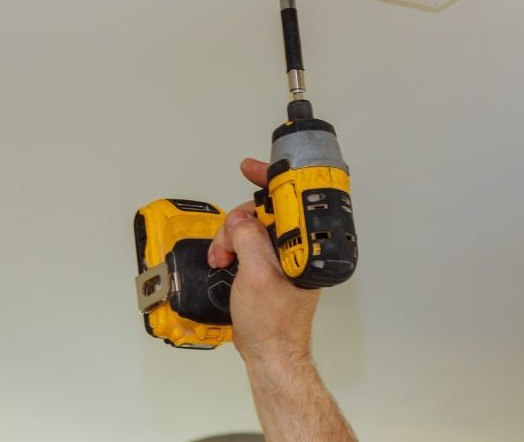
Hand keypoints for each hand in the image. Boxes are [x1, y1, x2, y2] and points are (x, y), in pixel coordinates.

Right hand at [208, 158, 319, 363]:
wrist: (269, 354)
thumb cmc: (273, 324)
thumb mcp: (256, 274)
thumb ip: (248, 238)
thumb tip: (241, 219)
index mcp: (301, 246)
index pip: (287, 199)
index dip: (268, 180)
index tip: (251, 169)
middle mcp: (295, 248)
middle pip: (262, 212)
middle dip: (237, 222)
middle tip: (226, 241)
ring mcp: (282, 257)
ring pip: (251, 227)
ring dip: (230, 237)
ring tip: (223, 257)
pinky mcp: (270, 266)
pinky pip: (248, 243)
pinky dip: (233, 247)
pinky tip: (226, 259)